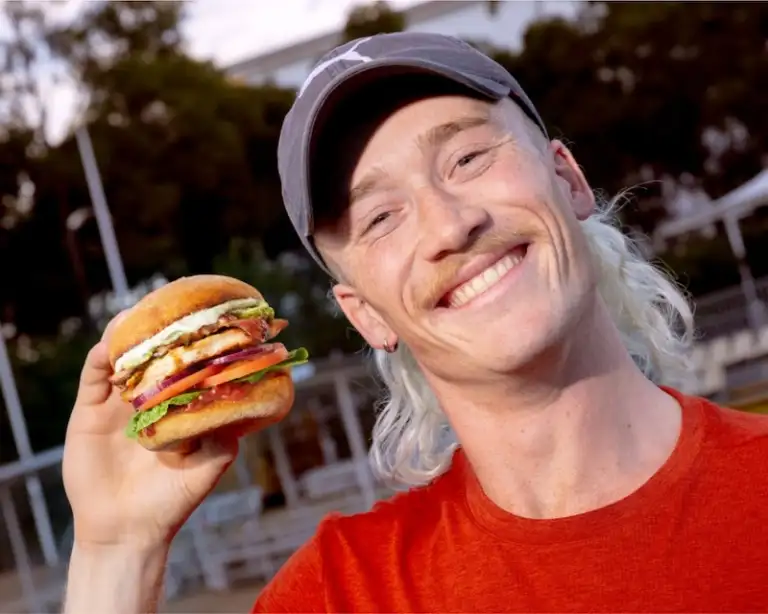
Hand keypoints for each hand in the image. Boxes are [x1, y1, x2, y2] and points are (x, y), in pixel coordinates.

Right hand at [62, 312, 238, 548]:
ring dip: (130, 334)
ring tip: (138, 313)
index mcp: (178, 406)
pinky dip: (101, 358)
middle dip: (162, 327)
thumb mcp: (209, 466)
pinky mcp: (90, 411)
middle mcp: (150, 398)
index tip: (210, 318)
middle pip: (155, 353)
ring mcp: (119, 403)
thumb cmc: (173, 500)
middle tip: (172, 300)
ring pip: (124, 357)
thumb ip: (225, 437)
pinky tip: (111, 345)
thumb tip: (245, 404)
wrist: (126, 530)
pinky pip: (93, 377)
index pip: (187, 364)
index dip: (196, 342)